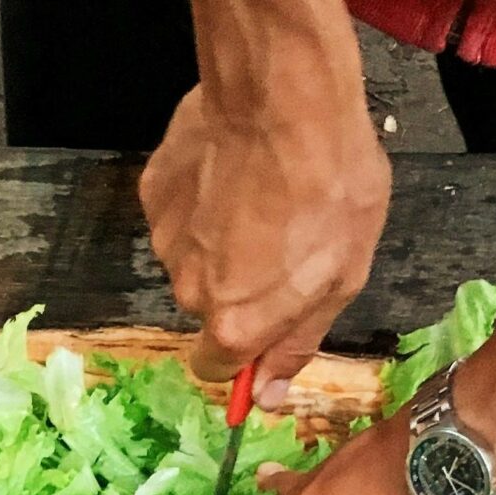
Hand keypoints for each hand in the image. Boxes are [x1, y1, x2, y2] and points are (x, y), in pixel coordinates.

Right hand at [141, 70, 387, 409]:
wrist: (285, 98)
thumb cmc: (329, 186)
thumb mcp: (342, 277)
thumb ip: (298, 342)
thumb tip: (267, 395)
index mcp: (234, 323)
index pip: (217, 368)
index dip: (245, 350)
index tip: (268, 321)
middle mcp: (188, 290)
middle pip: (208, 308)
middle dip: (239, 286)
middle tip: (283, 241)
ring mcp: (165, 239)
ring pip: (193, 258)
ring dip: (222, 240)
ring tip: (263, 197)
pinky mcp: (153, 192)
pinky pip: (179, 213)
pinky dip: (203, 201)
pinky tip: (236, 171)